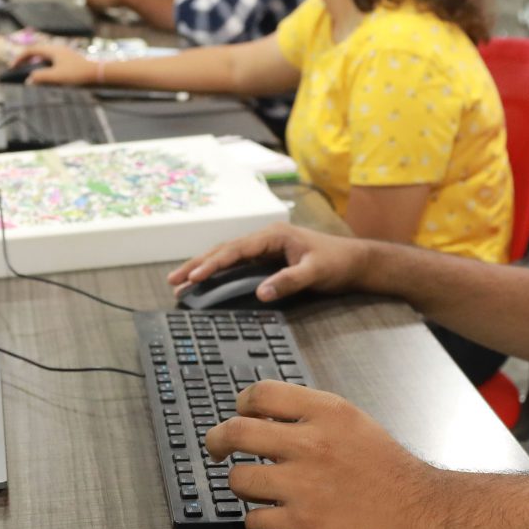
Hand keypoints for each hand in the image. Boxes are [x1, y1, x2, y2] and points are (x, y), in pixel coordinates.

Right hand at [17, 43, 98, 85]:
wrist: (98, 74)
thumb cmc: (77, 74)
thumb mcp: (56, 77)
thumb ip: (40, 77)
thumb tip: (28, 79)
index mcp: (52, 50)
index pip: (31, 50)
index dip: (20, 58)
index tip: (12, 68)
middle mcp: (57, 49)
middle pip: (37, 51)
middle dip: (25, 59)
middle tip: (18, 69)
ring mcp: (64, 54)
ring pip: (45, 56)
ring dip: (35, 64)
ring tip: (30, 74)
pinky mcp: (69, 60)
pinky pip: (52, 61)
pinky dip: (44, 66)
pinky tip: (46, 76)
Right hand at [167, 223, 369, 303]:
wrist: (355, 261)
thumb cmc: (337, 263)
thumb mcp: (315, 272)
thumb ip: (288, 281)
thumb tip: (260, 293)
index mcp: (273, 236)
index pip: (236, 249)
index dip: (213, 263)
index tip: (196, 276)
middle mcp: (265, 238)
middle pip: (224, 250)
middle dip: (197, 264)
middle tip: (174, 280)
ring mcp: (265, 248)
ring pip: (227, 256)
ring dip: (203, 267)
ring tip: (180, 281)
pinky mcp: (267, 258)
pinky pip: (236, 264)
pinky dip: (218, 272)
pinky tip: (205, 281)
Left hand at [204, 382, 445, 528]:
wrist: (417, 507)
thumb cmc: (384, 465)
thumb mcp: (350, 419)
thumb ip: (309, 413)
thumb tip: (264, 413)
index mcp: (325, 411)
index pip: (260, 393)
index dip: (241, 405)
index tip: (239, 415)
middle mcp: (310, 443)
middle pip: (236, 432)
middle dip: (216, 441)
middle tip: (216, 450)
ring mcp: (304, 485)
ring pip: (239, 479)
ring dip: (242, 485)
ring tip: (255, 489)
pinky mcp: (303, 523)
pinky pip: (254, 522)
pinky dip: (257, 522)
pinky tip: (270, 519)